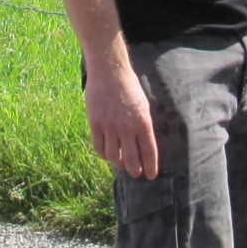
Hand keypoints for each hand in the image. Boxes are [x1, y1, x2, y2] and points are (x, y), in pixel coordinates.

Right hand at [84, 58, 157, 178]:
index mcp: (143, 122)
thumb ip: (144, 125)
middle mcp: (127, 127)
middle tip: (136, 173)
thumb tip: (144, 145)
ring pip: (113, 156)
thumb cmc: (129, 87)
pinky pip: (99, 147)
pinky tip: (107, 154)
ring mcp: (109, 126)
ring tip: (121, 164)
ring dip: (118, 164)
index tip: (150, 175)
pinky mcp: (95, 123)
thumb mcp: (144, 105)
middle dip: (135, 170)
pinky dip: (103, 155)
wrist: (109, 71)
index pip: (149, 152)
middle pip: (131, 159)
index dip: (150, 167)